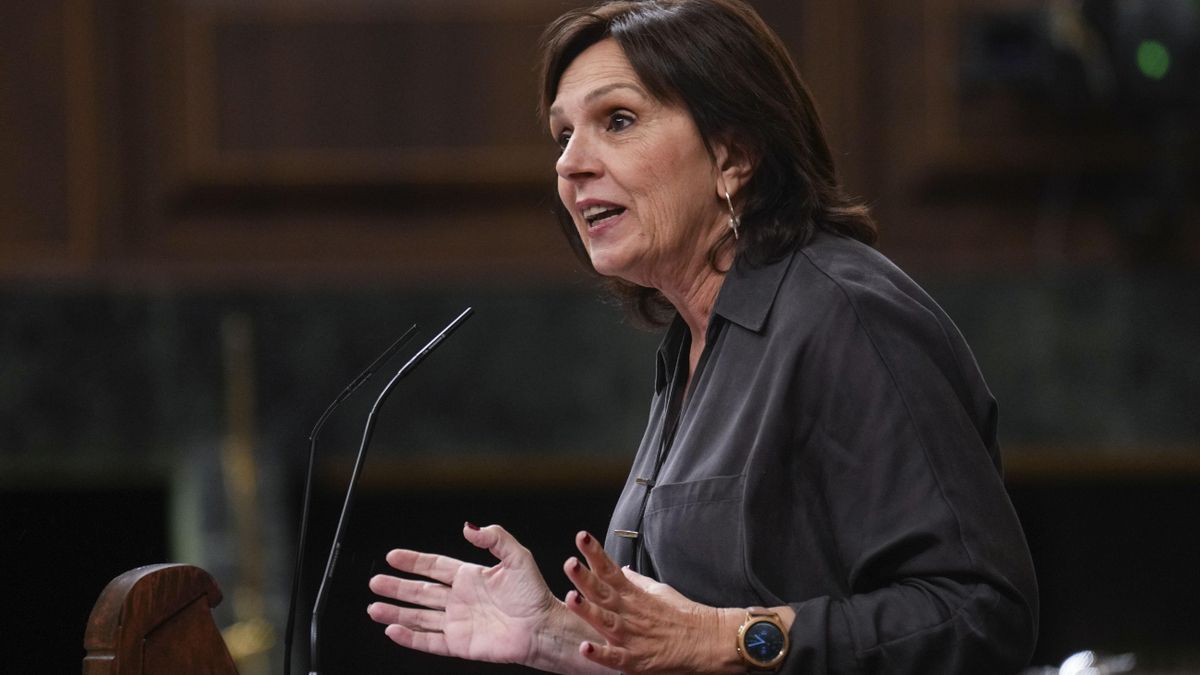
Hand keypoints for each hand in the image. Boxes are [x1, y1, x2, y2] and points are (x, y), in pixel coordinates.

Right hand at [367, 522, 558, 665]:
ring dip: (395, 612)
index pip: (434, 566)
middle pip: (420, 592)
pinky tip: (392, 630)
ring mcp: (457, 622)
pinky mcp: (459, 644)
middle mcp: (460, 599)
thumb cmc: (535, 595)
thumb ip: (494, 538)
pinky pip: (428, 641)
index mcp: (470, 577)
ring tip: (374, 608)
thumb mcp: (517, 557)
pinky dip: (409, 637)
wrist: (543, 628)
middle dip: (396, 587)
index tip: (392, 556)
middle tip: (375, 582)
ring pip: (419, 617)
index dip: (413, 561)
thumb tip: (468, 526)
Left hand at [563, 531, 741, 673]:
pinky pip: (615, 657)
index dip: (595, 553)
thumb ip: (636, 581)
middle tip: (570, 563)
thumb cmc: (684, 615)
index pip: (610, 569)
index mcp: (633, 595)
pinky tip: (585, 647)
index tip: (581, 536)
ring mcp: (632, 636)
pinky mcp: (637, 660)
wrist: (708, 640)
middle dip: (585, 578)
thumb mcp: (659, 591)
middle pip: (603, 592)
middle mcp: (629, 613)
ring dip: (587, 610)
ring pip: (605, 621)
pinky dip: (600, 654)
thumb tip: (621, 569)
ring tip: (570, 598)